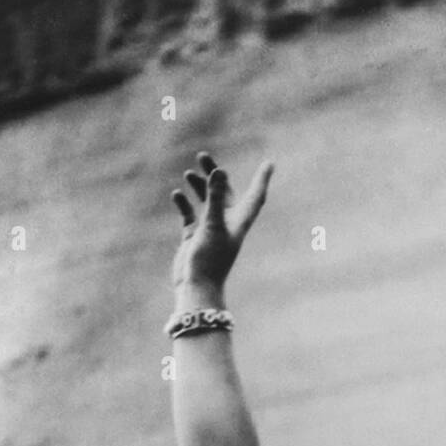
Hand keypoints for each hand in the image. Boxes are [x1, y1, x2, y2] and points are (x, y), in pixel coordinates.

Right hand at [171, 151, 273, 292]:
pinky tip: (176, 194)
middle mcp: (226, 224)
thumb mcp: (212, 225)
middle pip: (225, 192)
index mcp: (239, 223)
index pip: (254, 196)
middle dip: (215, 174)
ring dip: (199, 187)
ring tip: (188, 173)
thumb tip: (219, 170)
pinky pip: (190, 214)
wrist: (197, 288)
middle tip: (203, 156)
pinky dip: (184, 203)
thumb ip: (216, 197)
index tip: (269, 163)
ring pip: (207, 201)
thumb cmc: (209, 260)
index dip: (262, 180)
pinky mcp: (194, 237)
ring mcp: (210, 230)